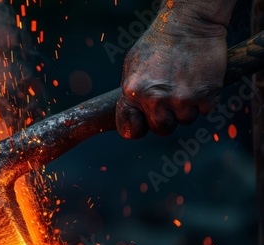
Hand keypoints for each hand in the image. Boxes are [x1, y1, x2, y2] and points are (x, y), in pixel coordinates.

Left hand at [116, 12, 228, 138]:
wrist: (189, 23)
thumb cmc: (158, 42)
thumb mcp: (132, 66)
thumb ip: (131, 92)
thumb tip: (132, 112)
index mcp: (133, 92)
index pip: (130, 130)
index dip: (138, 127)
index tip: (143, 122)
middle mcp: (155, 99)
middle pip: (162, 129)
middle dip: (166, 118)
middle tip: (170, 100)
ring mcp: (182, 98)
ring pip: (185, 120)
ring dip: (186, 107)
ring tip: (184, 84)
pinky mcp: (206, 95)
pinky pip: (205, 111)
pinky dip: (204, 100)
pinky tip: (198, 81)